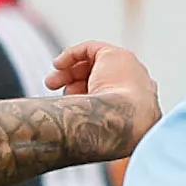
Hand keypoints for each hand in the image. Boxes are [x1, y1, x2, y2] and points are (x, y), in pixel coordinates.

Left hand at [45, 39, 161, 147]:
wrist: (125, 121)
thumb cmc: (110, 133)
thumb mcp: (96, 132)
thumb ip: (87, 127)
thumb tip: (65, 135)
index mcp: (133, 108)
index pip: (108, 98)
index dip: (85, 98)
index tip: (68, 106)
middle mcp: (134, 88)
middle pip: (98, 80)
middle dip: (72, 84)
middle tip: (52, 88)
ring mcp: (128, 70)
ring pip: (94, 65)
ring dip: (69, 72)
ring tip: (51, 82)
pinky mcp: (117, 55)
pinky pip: (92, 49)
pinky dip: (72, 55)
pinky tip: (58, 64)